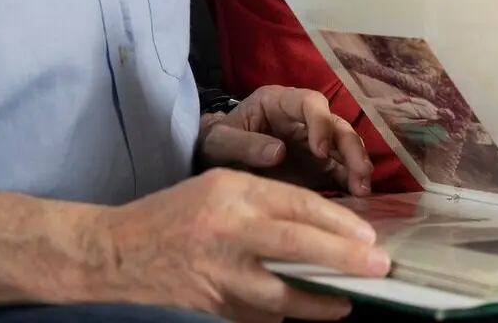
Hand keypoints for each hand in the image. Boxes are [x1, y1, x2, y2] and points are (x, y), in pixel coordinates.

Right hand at [96, 168, 389, 322]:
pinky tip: (309, 310)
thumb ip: (267, 200)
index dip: (338, 221)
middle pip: (297, 245)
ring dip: (321, 300)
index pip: (297, 205)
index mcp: (234, 193)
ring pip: (282, 293)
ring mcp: (220, 274)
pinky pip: (261, 314)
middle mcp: (229, 232)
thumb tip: (321, 224)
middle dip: (343, 257)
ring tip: (349, 301)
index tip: (368, 233)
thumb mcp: (221, 186)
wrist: (119, 252)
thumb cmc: (177, 211)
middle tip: (378, 265)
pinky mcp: (214, 305)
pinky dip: (287, 313)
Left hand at [198, 85, 372, 195]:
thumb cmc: (216, 143)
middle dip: (350, 147)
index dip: (320, 122)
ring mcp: (313, 143)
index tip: (320, 150)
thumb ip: (246, 144)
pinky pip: (340, 171)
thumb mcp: (220, 142)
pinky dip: (351, 181)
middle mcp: (302, 120)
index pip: (310, 102)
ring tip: (363, 189)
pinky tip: (359, 198)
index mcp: (279, 103)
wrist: (214, 162)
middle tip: (359, 172)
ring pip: (344, 147)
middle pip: (336, 125)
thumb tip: (279, 152)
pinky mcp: (317, 167)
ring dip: (357, 165)